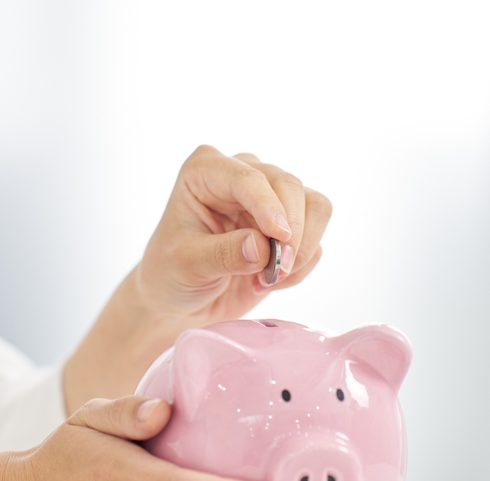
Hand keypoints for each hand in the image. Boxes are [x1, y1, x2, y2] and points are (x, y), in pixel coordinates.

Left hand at [64, 145, 331, 411]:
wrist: (182, 299)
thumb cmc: (172, 274)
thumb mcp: (188, 266)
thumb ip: (222, 255)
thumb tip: (261, 248)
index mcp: (206, 171)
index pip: (247, 177)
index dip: (269, 206)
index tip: (279, 237)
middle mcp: (242, 174)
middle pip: (289, 185)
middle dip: (291, 232)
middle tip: (276, 270)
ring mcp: (270, 196)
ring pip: (314, 206)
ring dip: (302, 248)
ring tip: (271, 279)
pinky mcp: (291, 222)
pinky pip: (316, 236)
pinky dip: (302, 264)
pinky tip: (271, 280)